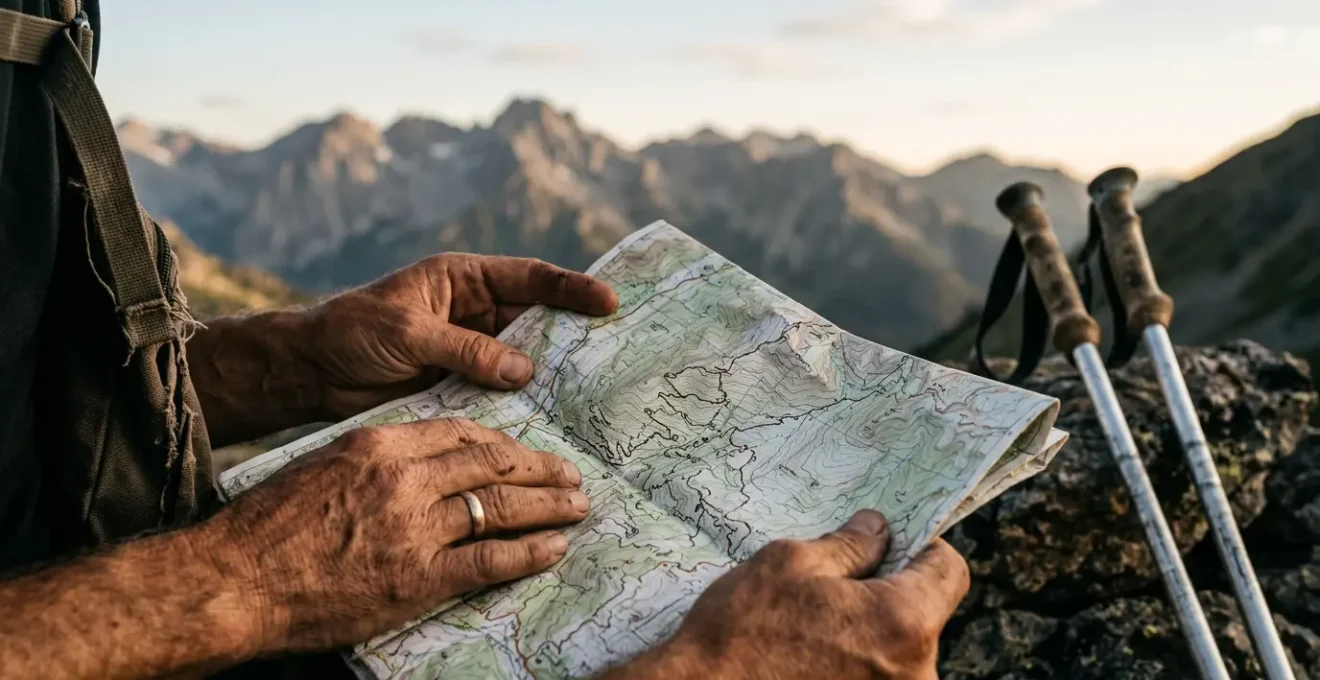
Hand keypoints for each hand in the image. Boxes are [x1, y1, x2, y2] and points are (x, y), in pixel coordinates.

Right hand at [192, 418, 590, 654]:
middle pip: (491, 463)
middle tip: (570, 473)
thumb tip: (417, 463)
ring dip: (547, 506)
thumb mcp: (321, 468)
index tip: (523, 450)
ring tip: (576, 506)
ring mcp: (414, 528)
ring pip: (500, 506)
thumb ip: (374, 461)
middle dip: (538, 468)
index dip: (501, 441)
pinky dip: (528, 553)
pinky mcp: (417, 577)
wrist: (233, 579)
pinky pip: (489, 559)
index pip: (459, 432)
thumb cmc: (266, 526)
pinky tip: (553, 548)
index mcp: (380, 445)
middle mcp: (404, 478)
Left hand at [303, 254, 618, 417]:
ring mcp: (471, 349)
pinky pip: (503, 392)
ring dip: (554, 373)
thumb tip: (524, 370)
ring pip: (525, 359)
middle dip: (574, 332)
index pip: (528, 277)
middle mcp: (474, 311)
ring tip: (595, 390)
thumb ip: (465, 350)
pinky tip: (552, 419)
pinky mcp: (462, 385)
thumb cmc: (350, 333)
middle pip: (537, 318)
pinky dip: (525, 404)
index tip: (609, 301)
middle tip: (618, 348)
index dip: (570, 287)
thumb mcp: (408, 335)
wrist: (310, 372)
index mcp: (463, 279)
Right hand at [604, 511, 968, 679]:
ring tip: (813, 631)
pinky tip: (811, 661)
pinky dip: (855, 666)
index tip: (894, 545)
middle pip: (924, 614)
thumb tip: (879, 530)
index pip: (951, 571)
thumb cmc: (741, 631)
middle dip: (888, 594)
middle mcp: (916, 672)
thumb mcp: (790, 564)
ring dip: (869, 635)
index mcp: (903, 621)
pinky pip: (878, 678)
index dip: (924, 549)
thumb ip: (849, 546)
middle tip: (834, 589)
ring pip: (900, 652)